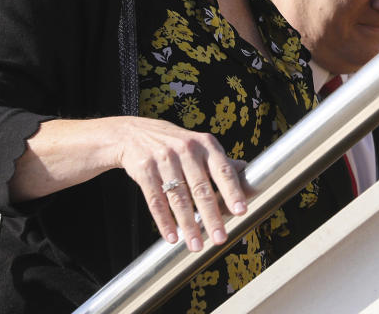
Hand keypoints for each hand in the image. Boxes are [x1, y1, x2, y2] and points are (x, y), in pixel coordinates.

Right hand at [114, 117, 248, 251]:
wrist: (134, 133)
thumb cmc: (176, 143)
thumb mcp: (199, 145)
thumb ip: (219, 161)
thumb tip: (245, 169)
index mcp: (205, 144)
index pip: (222, 170)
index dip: (232, 192)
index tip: (241, 212)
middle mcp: (186, 150)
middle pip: (200, 188)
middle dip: (212, 216)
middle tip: (220, 238)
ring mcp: (164, 159)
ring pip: (178, 198)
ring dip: (188, 225)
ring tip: (196, 246)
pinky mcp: (144, 170)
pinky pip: (156, 200)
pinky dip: (164, 221)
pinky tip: (172, 237)